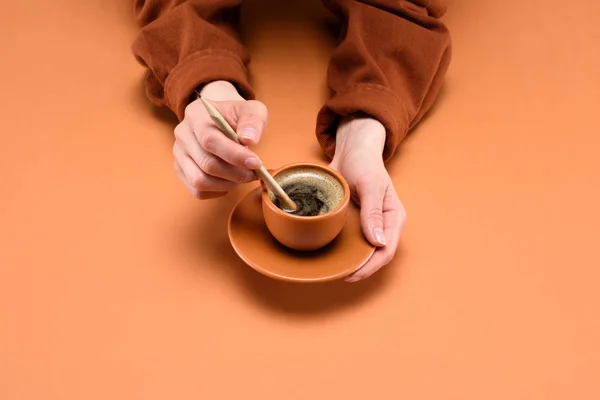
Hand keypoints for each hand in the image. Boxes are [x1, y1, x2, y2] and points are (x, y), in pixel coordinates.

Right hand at [173, 80, 267, 198]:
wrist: (221, 120)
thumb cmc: (237, 117)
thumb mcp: (251, 110)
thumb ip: (253, 121)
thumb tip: (249, 140)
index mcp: (196, 115)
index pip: (210, 140)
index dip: (234, 155)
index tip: (256, 163)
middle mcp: (182, 134)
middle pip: (206, 163)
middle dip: (235, 173)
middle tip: (254, 173)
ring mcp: (179, 154)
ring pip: (199, 180)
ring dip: (227, 184)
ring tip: (243, 177)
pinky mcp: (181, 170)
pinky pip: (197, 191)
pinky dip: (217, 191)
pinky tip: (230, 181)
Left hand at [329, 115, 406, 281]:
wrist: (352, 150)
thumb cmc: (365, 164)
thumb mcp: (370, 185)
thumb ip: (373, 212)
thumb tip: (378, 242)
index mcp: (393, 218)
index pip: (386, 251)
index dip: (370, 266)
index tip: (351, 274)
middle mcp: (382, 224)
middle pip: (375, 256)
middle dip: (360, 269)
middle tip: (338, 276)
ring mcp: (368, 223)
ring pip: (362, 250)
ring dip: (351, 261)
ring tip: (334, 269)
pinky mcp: (355, 221)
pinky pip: (351, 240)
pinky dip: (342, 249)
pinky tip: (329, 254)